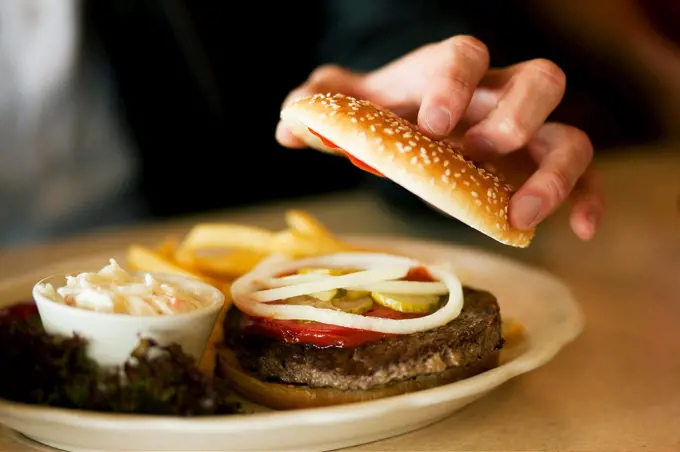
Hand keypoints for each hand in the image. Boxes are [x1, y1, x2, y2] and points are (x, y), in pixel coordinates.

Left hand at [276, 35, 602, 239]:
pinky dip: (589, 199)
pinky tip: (580, 231)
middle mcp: (500, 93)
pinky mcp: (541, 167)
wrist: (423, 122)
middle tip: (477, 154)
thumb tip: (288, 126)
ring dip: (555, 174)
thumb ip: (321, 105)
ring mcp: (529, 132)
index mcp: (450, 71)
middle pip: (539, 80)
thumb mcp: (354, 105)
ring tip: (522, 214)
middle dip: (514, 117)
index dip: (455, 83)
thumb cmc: (390, 111)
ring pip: (570, 134)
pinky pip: (586, 175)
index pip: (465, 54)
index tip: (434, 123)